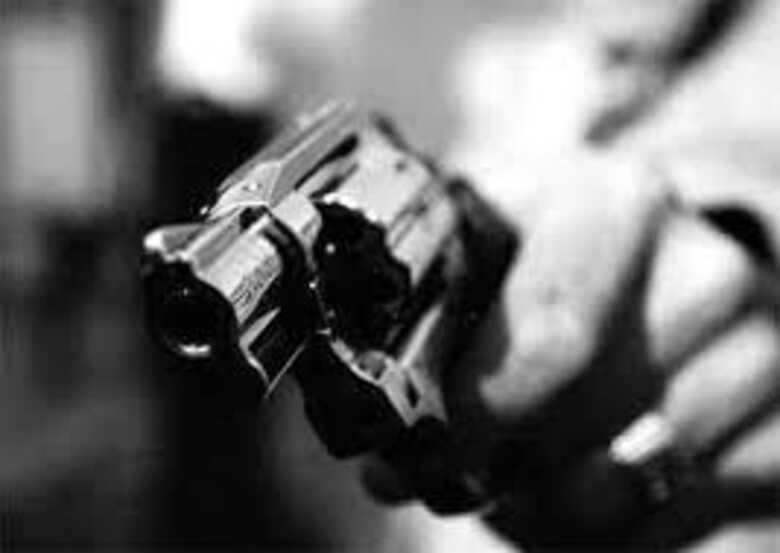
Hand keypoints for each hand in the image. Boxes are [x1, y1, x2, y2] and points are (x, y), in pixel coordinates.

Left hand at [362, 149, 779, 548]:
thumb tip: (370, 424)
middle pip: (584, 411)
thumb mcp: (490, 246)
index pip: (547, 334)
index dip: (470, 413)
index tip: (413, 456)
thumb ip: (431, 307)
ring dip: (553, 499)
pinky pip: (692, 505)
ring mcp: (756, 336)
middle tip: (448, 474)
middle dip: (497, 461)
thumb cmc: (553, 253)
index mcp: (607, 199)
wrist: (664, 253)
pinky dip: (623, 525)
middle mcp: (697, 260)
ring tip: (517, 479)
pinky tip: (588, 493)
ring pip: (633, 470)